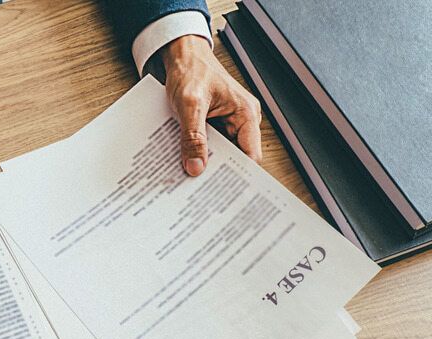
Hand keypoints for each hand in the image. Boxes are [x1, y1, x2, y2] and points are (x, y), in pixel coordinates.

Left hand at [161, 35, 262, 175]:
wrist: (181, 56)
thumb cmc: (192, 70)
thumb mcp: (190, 104)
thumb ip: (193, 136)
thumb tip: (196, 166)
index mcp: (246, 115)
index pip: (250, 156)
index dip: (238, 174)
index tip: (222, 190)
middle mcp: (241, 121)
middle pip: (233, 158)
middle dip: (217, 172)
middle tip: (199, 188)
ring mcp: (227, 125)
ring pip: (218, 154)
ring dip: (204, 163)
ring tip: (188, 177)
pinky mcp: (212, 126)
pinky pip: (206, 146)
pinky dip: (195, 154)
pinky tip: (183, 162)